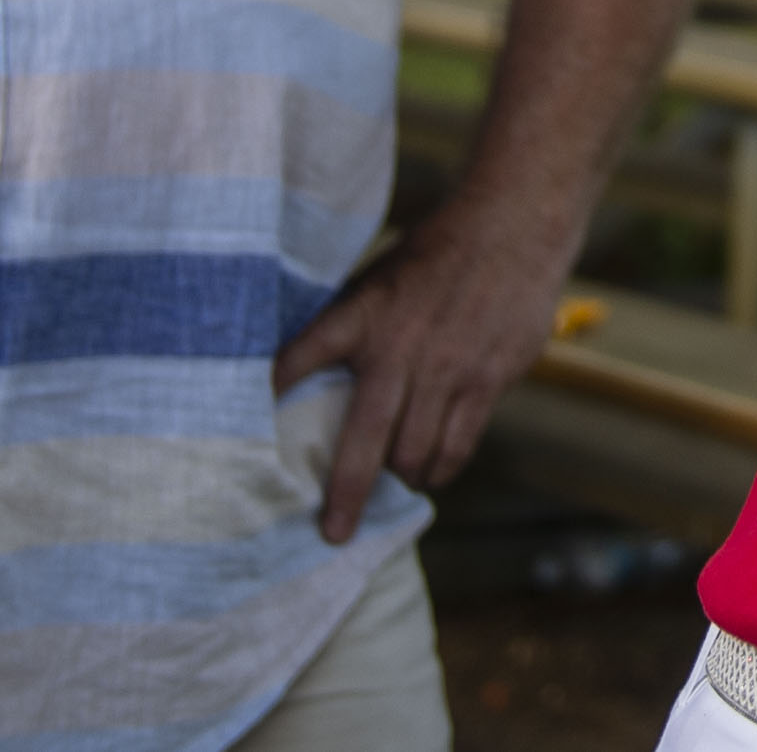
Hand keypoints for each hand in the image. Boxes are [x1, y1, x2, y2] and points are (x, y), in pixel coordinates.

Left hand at [273, 223, 563, 544]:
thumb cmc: (437, 251)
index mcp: (363, 315)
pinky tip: (434, 469)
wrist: (514, 226)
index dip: (273, 395)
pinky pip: (458, 445)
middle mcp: (400, 349)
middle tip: (334, 530)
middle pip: (364, 442)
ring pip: (415, 454)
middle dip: (346, 495)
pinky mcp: (487, 380)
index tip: (242, 436)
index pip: (301, 359)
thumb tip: (304, 369)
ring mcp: (447, 370)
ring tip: (396, 482)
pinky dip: (442, 467)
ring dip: (402, 477)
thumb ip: (349, 325)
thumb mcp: (377, 278)